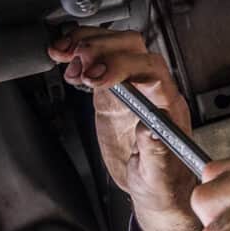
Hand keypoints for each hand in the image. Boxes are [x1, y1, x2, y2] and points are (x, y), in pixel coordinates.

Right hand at [47, 27, 200, 230]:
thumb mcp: (157, 178)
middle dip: (103, 48)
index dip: (124, 66)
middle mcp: (152, 89)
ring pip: (116, 46)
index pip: (152, 71)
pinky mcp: (113, 90)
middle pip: (133, 48)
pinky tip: (61, 54)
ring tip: (62, 53)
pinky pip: (99, 60)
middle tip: (76, 61)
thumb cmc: (162, 184)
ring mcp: (132, 86)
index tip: (96, 76)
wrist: (155, 187)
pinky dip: (79, 51)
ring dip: (88, 43)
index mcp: (168, 107)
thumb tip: (150, 132)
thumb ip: (156, 156)